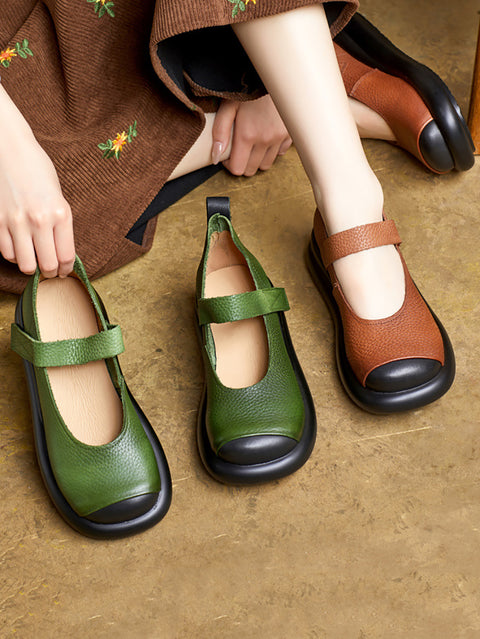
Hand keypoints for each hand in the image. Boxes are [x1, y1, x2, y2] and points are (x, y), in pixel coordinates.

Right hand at [0, 86, 74, 277]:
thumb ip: (61, 225)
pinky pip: (7, 253)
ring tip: (33, 257)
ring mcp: (16, 222)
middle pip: (47, 265)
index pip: (66, 257)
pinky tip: (18, 246)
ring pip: (25, 265)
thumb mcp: (58, 197)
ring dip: (30, 265)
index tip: (63, 272)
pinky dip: (14, 255)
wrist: (9, 149)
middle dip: (50, 273)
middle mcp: (39, 220)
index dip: (65, 270)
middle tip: (49, 270)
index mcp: (61, 214)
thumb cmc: (37, 170)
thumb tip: (61, 255)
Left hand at [212, 94, 291, 176]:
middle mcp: (265, 140)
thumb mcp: (228, 105)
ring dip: (257, 158)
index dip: (230, 165)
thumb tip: (215, 157)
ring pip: (266, 164)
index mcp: (247, 135)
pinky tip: (266, 137)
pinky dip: (272, 150)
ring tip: (252, 142)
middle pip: (251, 170)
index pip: (238, 169)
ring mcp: (279, 138)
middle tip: (238, 148)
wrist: (276, 73)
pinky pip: (280, 153)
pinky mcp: (290, 133)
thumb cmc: (249, 87)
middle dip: (242, 162)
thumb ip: (220, 132)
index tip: (228, 154)